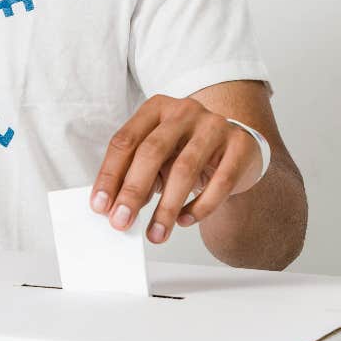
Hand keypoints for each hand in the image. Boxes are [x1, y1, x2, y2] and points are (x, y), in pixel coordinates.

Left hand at [90, 93, 262, 243]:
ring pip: (185, 169)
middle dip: (133, 191)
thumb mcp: (160, 155)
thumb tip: (117, 205)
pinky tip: (185, 220)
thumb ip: (139, 172)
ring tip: (155, 233)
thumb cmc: (188, 150)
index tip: (100, 205)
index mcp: (156, 108)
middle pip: (152, 151)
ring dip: (166, 207)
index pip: (126, 141)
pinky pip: (219, 182)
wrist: (236, 145)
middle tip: (121, 221)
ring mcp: (214, 125)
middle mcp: (184, 110)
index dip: (110, 175)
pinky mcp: (240, 145)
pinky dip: (200, 207)